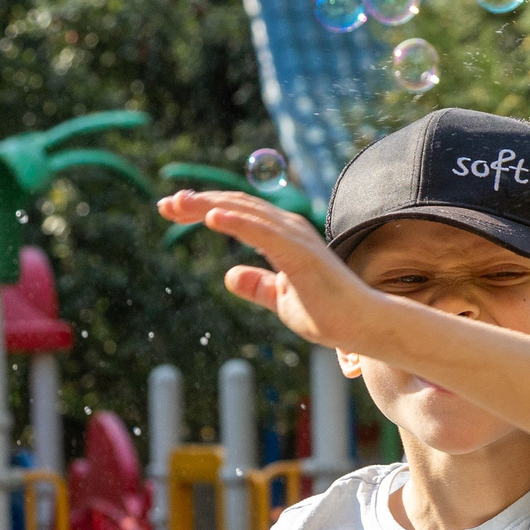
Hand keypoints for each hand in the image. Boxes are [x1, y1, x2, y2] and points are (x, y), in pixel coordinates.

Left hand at [158, 190, 369, 348]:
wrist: (364, 326)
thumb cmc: (330, 315)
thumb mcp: (280, 300)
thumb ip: (256, 285)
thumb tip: (228, 274)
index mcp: (283, 238)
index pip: (238, 212)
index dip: (205, 208)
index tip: (172, 210)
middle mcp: (289, 230)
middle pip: (236, 205)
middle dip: (198, 203)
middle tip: (164, 204)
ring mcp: (296, 239)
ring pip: (245, 212)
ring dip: (209, 206)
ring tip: (178, 205)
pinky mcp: (300, 254)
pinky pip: (262, 232)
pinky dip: (236, 221)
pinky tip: (211, 217)